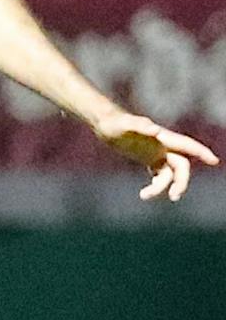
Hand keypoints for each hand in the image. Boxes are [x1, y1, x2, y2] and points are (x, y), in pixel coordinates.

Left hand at [93, 110, 218, 202]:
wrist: (105, 124)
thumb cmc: (115, 122)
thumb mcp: (125, 124)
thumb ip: (140, 125)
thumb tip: (157, 131)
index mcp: (162, 138)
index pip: (187, 145)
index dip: (201, 152)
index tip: (214, 161)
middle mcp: (162, 146)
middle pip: (181, 166)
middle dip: (181, 182)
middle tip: (174, 197)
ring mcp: (156, 153)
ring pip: (169, 174)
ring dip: (162, 187)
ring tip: (144, 195)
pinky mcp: (148, 158)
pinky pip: (159, 174)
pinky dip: (156, 184)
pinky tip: (145, 193)